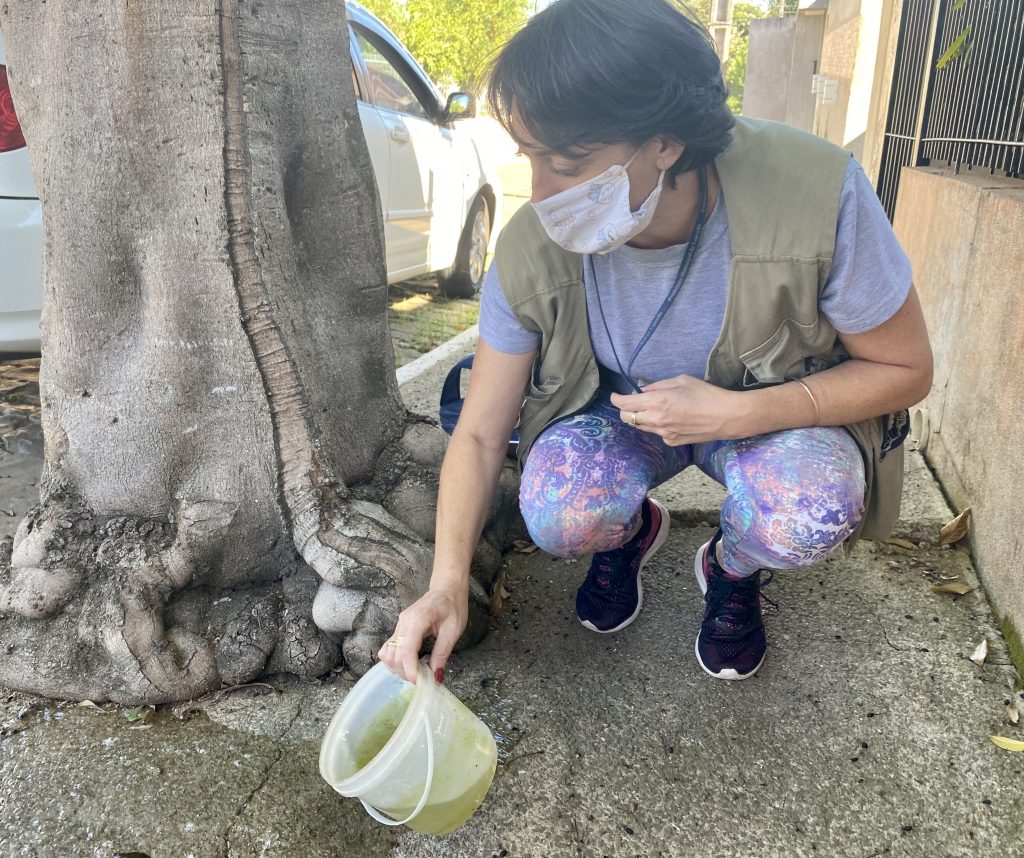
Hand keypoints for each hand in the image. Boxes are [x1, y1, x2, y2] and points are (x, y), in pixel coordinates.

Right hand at [377, 585, 468, 683]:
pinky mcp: (399, 629)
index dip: (410, 669)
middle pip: (395, 655)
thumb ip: (442, 653)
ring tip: (416, 672)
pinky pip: (389, 648)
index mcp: (418, 619)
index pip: (407, 650)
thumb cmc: (453, 606)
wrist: (446, 589)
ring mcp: (399, 625)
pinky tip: (409, 664)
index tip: (420, 681)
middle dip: (406, 672)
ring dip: (399, 668)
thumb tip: (436, 677)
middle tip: (423, 678)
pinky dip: (395, 660)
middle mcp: (403, 622)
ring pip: (388, 654)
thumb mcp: (453, 630)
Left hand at [610, 374, 743, 444]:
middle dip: (625, 410)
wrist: (726, 417)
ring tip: (652, 408)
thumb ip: (658, 386)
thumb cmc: (706, 394)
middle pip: (627, 418)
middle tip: (632, 402)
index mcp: (657, 401)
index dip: (616, 399)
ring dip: (640, 418)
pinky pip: (657, 433)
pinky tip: (670, 418)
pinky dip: (656, 425)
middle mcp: (656, 419)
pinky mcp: (672, 441)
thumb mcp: (681, 381)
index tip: (615, 395)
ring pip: (641, 427)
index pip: (625, 404)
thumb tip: (643, 390)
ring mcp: (663, 433)